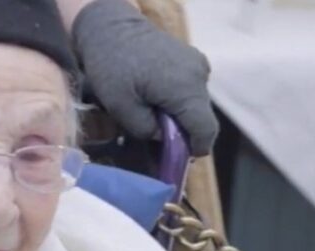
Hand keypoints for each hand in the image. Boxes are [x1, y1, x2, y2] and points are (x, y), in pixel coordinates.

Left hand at [71, 0, 219, 155]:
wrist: (109, 26)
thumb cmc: (111, 65)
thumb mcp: (120, 106)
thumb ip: (145, 130)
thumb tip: (162, 138)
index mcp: (185, 89)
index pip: (205, 130)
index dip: (195, 149)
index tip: (178, 158)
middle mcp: (199, 76)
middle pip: (202, 118)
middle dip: (184, 133)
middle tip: (158, 140)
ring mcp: (198, 64)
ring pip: (197, 105)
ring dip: (180, 115)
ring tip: (154, 116)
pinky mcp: (192, 59)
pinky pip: (192, 89)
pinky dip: (179, 100)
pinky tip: (157, 98)